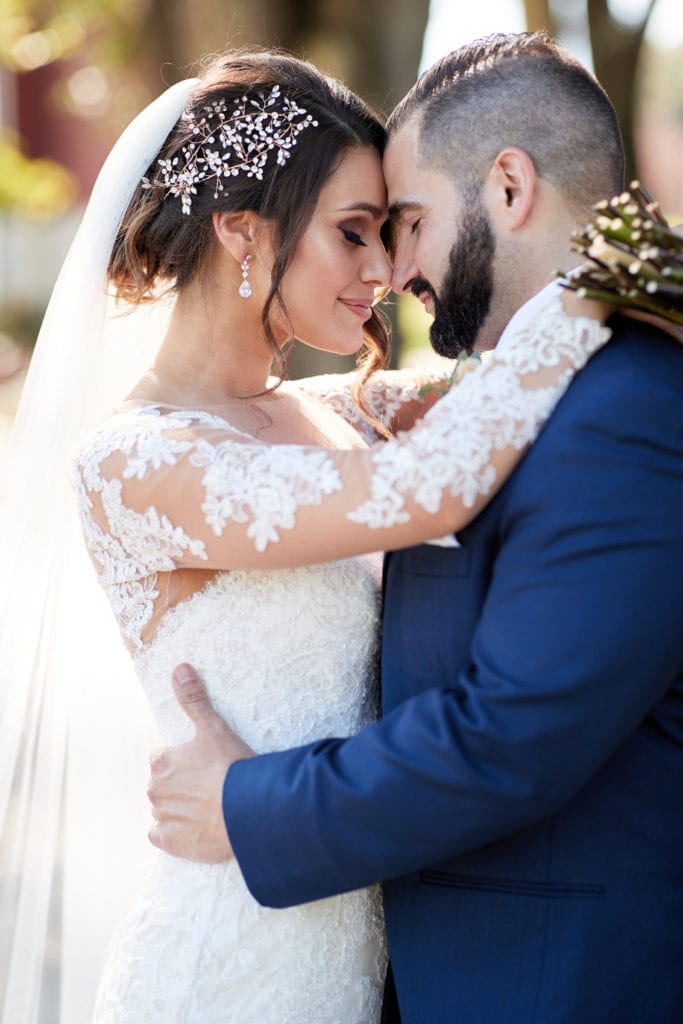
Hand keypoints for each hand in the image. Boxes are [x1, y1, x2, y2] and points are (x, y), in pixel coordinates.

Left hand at [147, 663, 253, 862]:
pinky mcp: (171, 843)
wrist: (247, 811)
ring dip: (179, 807)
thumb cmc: (232, 766)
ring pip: (163, 809)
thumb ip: (193, 698)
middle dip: (180, 784)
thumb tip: (178, 668)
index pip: (163, 759)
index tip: (204, 764)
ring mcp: (163, 819)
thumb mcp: (213, 727)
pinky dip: (174, 833)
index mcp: (161, 764)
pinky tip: (194, 827)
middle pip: (162, 784)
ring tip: (208, 806)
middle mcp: (155, 791)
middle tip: (210, 785)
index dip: (184, 761)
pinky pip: (161, 836)